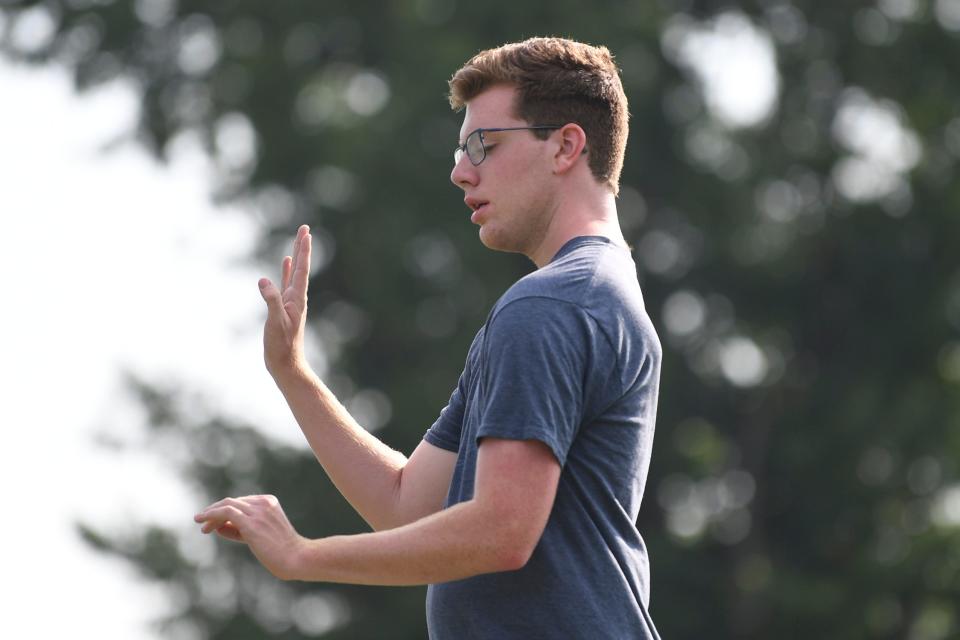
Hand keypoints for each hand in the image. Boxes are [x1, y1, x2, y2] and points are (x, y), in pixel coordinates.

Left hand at [194, 494, 306, 579]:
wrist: (295, 558)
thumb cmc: (281, 551)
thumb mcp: (260, 535)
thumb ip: (241, 529)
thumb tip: (219, 527)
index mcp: (269, 502)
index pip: (240, 502)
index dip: (224, 511)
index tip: (213, 523)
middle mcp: (263, 503)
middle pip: (232, 502)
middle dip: (214, 511)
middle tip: (201, 522)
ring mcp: (257, 511)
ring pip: (227, 505)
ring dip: (210, 513)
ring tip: (200, 523)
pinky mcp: (250, 522)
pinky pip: (226, 512)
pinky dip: (212, 515)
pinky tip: (204, 523)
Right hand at [259, 225, 311, 376]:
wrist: (285, 364)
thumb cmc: (281, 346)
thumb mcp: (275, 322)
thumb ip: (271, 301)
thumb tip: (263, 280)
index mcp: (297, 299)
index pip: (302, 270)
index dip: (304, 251)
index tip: (306, 233)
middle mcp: (296, 297)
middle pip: (301, 267)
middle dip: (302, 247)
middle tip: (305, 228)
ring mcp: (290, 302)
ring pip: (294, 273)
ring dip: (296, 256)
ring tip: (298, 241)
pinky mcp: (283, 307)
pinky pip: (285, 283)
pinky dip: (286, 271)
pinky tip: (285, 263)